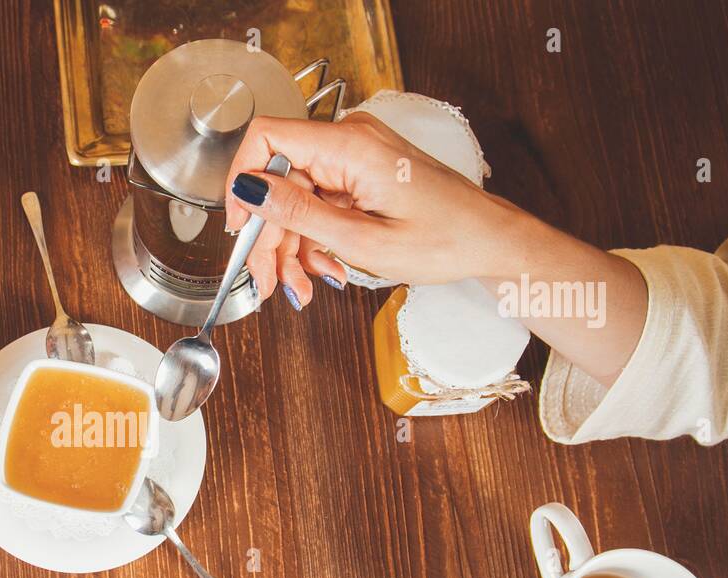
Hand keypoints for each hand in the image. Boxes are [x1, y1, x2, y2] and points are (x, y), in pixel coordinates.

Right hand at [223, 112, 537, 303]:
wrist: (488, 242)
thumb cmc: (445, 239)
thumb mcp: (362, 239)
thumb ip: (299, 213)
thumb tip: (249, 191)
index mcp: (349, 146)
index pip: (267, 138)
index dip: (242, 182)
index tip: (238, 227)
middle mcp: (349, 141)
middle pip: (279, 182)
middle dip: (270, 238)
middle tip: (269, 284)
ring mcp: (355, 157)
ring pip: (296, 199)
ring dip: (292, 248)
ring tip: (302, 288)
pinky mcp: (360, 174)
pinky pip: (319, 203)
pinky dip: (314, 239)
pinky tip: (323, 268)